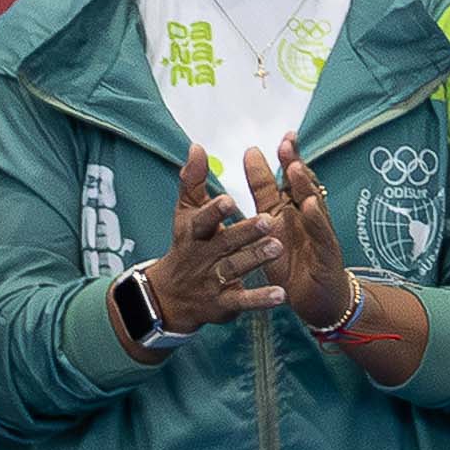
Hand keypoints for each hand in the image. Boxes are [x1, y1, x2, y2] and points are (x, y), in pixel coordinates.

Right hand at [135, 148, 288, 345]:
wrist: (169, 296)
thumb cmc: (185, 246)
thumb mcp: (185, 214)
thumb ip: (192, 181)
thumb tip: (197, 147)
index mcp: (193, 232)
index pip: (202, 220)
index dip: (213, 212)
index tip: (229, 200)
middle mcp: (203, 256)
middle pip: (224, 243)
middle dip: (245, 232)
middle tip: (269, 220)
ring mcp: (213, 280)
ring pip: (236, 268)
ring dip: (257, 258)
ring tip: (278, 248)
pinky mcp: (224, 303)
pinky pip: (243, 300)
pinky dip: (260, 298)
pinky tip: (280, 294)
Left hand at [251, 137, 355, 328]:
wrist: (316, 301)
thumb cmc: (295, 261)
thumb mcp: (273, 222)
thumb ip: (264, 190)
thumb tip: (251, 152)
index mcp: (293, 208)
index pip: (291, 177)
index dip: (289, 156)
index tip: (284, 135)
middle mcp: (309, 217)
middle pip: (304, 186)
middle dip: (296, 164)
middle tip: (287, 143)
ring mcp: (320, 234)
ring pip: (315, 206)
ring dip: (306, 187)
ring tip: (295, 169)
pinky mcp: (326, 255)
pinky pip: (321, 235)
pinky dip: (316, 220)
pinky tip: (309, 205)